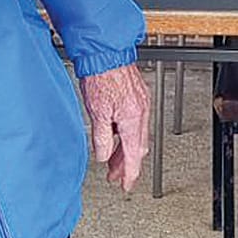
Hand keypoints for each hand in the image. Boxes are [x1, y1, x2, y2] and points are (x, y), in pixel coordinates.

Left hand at [79, 63, 150, 191]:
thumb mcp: (96, 112)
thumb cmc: (101, 77)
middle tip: (115, 177)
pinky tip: (114, 137)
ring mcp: (140, 104)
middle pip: (137, 148)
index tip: (126, 185)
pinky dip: (125, 135)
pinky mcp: (136, 97)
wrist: (105, 53)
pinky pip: (135, 124)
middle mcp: (140, 113)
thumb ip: (101, 137)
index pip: (133, 155)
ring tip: (111, 160)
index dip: (130, 173)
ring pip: (136, 136)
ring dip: (124, 150)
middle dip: (126, 164)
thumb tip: (102, 155)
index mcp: (132, 120)